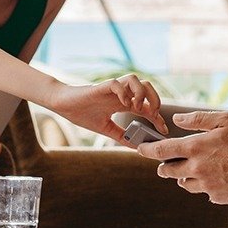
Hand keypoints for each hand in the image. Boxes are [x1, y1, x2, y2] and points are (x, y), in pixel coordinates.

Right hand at [45, 74, 167, 142]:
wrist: (63, 104)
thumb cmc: (83, 114)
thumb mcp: (106, 129)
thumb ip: (121, 136)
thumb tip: (136, 147)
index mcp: (123, 103)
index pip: (147, 106)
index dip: (158, 117)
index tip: (163, 130)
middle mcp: (121, 94)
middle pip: (147, 86)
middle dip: (155, 99)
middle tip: (154, 115)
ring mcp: (112, 89)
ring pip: (135, 79)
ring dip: (141, 93)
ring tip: (136, 108)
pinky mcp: (101, 87)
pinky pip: (117, 83)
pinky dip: (123, 92)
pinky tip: (123, 103)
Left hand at [136, 111, 227, 204]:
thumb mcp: (224, 119)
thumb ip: (197, 119)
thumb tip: (177, 119)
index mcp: (196, 148)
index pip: (162, 151)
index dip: (148, 149)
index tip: (140, 148)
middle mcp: (197, 169)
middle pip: (169, 172)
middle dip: (165, 167)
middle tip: (168, 163)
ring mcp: (207, 185)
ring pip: (185, 184)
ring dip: (185, 177)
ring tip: (196, 168)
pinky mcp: (219, 197)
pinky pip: (205, 193)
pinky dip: (206, 185)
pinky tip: (218, 176)